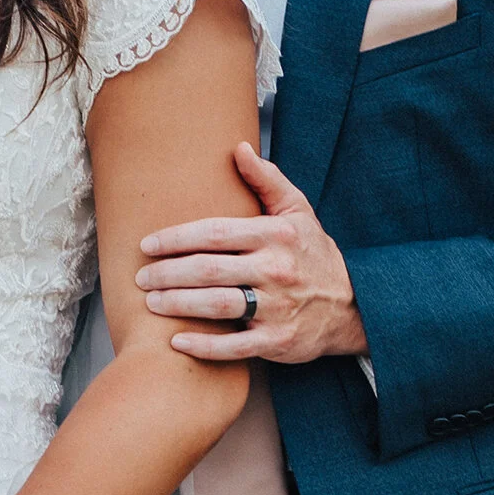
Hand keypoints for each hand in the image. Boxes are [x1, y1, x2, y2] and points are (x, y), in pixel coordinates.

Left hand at [136, 140, 367, 366]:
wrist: (352, 305)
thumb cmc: (314, 254)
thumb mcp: (298, 211)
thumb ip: (267, 180)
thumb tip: (238, 148)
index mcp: (276, 235)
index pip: (216, 233)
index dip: (177, 239)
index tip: (148, 244)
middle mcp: (276, 270)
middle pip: (210, 270)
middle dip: (169, 273)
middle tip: (141, 276)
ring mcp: (278, 308)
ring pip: (217, 306)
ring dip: (178, 305)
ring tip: (151, 303)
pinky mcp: (278, 341)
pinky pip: (234, 346)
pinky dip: (203, 346)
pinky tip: (177, 341)